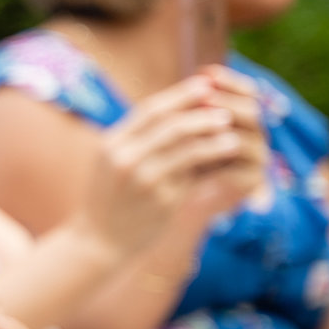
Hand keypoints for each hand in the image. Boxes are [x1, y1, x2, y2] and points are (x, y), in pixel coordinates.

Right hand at [77, 74, 255, 255]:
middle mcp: (124, 158)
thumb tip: (179, 114)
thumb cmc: (108, 201)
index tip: (205, 86)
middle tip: (225, 109)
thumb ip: (138, 141)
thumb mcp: (112, 164)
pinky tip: (226, 156)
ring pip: (186, 147)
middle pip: (170, 124)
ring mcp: (143, 179)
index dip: (180, 95)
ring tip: (232, 132)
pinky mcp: (160, 200)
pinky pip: (193, 174)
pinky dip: (212, 161)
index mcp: (111, 144)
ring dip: (213, 136)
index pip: (149, 110)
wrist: (97, 243)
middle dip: (201, 113)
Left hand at [176, 68, 269, 224]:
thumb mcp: (177, 128)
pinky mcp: (252, 181)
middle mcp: (252, 134)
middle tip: (205, 96)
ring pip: (249, 136)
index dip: (228, 80)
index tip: (203, 72)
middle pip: (251, 109)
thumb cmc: (169, 159)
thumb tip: (201, 74)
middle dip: (227, 101)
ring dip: (226, 128)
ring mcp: (256, 158)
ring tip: (202, 122)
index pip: (245, 90)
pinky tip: (203, 152)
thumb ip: (189, 103)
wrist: (166, 202)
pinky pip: (243, 166)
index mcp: (238, 116)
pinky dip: (223, 158)